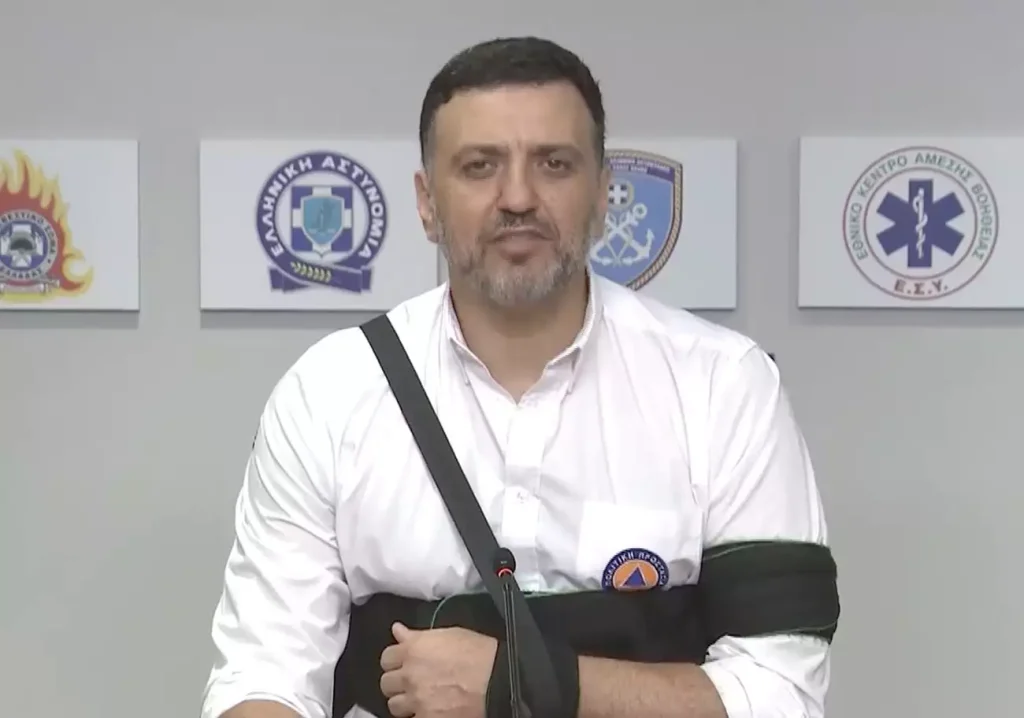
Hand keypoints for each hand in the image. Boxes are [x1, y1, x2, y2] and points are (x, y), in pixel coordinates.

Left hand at [379, 622, 496, 717]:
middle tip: (413, 682)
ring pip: (394, 705)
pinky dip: (418, 715)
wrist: (498, 679)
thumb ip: (419, 635)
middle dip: (398, 682)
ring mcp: (416, 699)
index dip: (395, 661)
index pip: (386, 658)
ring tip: (420, 699)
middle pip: (387, 683)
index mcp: (413, 649)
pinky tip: (430, 710)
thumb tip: (398, 630)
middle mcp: (410, 674)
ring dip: (405, 702)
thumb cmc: (480, 653)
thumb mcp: (449, 634)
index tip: (403, 663)